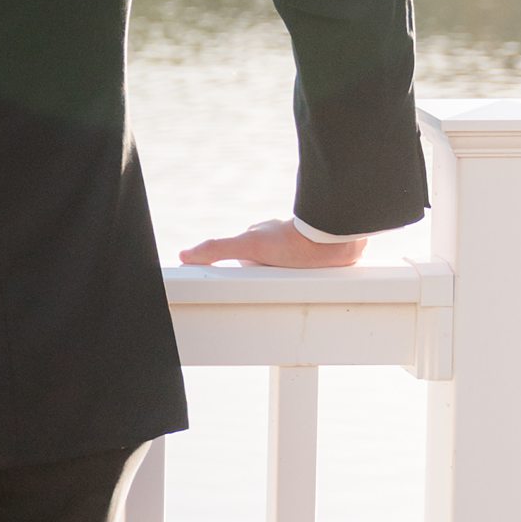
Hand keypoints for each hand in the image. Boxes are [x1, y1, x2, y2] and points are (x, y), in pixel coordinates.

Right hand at [179, 217, 367, 269]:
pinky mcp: (316, 259)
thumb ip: (217, 250)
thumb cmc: (293, 240)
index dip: (244, 270)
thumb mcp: (248, 246)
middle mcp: (278, 241)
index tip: (250, 279)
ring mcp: (296, 250)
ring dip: (287, 278)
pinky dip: (305, 279)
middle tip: (274, 283)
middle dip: (267, 276)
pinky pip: (306, 274)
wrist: (334, 240)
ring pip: (285, 271)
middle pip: (263, 266)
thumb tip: (186, 255)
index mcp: (259, 236)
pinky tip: (306, 284)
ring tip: (292, 285)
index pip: (242, 259)